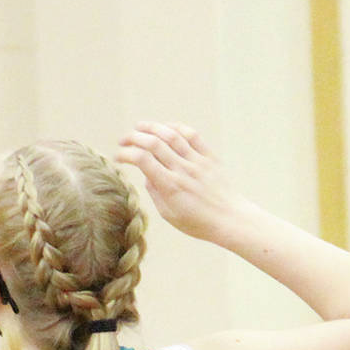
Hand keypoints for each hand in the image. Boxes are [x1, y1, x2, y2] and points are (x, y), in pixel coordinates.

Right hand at [115, 122, 244, 243]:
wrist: (231, 220)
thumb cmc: (198, 223)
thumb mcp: (169, 215)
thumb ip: (155, 192)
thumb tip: (147, 174)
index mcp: (170, 186)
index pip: (142, 160)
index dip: (126, 154)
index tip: (118, 158)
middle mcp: (183, 170)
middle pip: (154, 143)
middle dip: (133, 137)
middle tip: (123, 140)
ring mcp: (198, 162)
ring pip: (172, 134)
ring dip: (152, 127)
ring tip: (140, 126)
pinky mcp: (210, 157)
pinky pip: (192, 135)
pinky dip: (176, 127)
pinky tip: (166, 128)